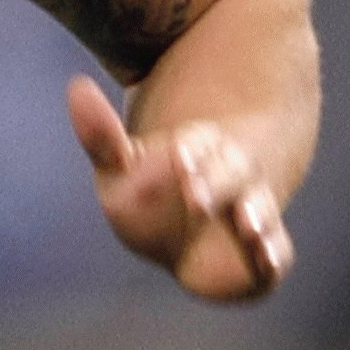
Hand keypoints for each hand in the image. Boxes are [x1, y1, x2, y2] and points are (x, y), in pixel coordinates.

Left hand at [66, 76, 292, 300]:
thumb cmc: (149, 192)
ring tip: (247, 227)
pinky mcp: (259, 256)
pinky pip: (273, 256)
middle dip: (215, 185)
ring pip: (257, 210)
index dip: (190, 151)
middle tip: (195, 198)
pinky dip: (272, 259)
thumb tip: (77, 87)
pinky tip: (265, 261)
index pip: (198, 145)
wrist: (190, 229)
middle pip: (230, 175)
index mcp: (197, 151)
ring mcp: (249, 214)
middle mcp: (231, 178)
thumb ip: (101, 137)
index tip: (178, 156)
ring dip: (255, 218)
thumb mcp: (119, 167)